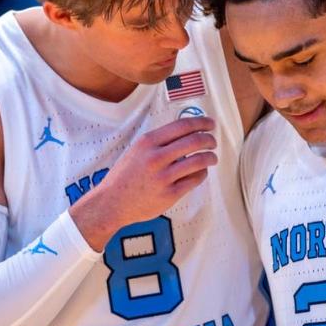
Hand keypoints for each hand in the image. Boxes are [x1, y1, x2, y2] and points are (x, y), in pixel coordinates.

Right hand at [70, 117, 217, 249]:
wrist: (112, 202)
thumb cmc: (125, 176)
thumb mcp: (137, 150)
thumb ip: (159, 142)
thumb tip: (186, 132)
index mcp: (148, 142)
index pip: (182, 126)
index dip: (201, 123)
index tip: (210, 124)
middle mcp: (156, 157)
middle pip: (194, 141)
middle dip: (209, 139)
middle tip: (213, 141)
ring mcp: (163, 177)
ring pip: (199, 161)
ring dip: (210, 157)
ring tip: (212, 157)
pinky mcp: (170, 194)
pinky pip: (195, 179)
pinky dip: (202, 173)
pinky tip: (201, 172)